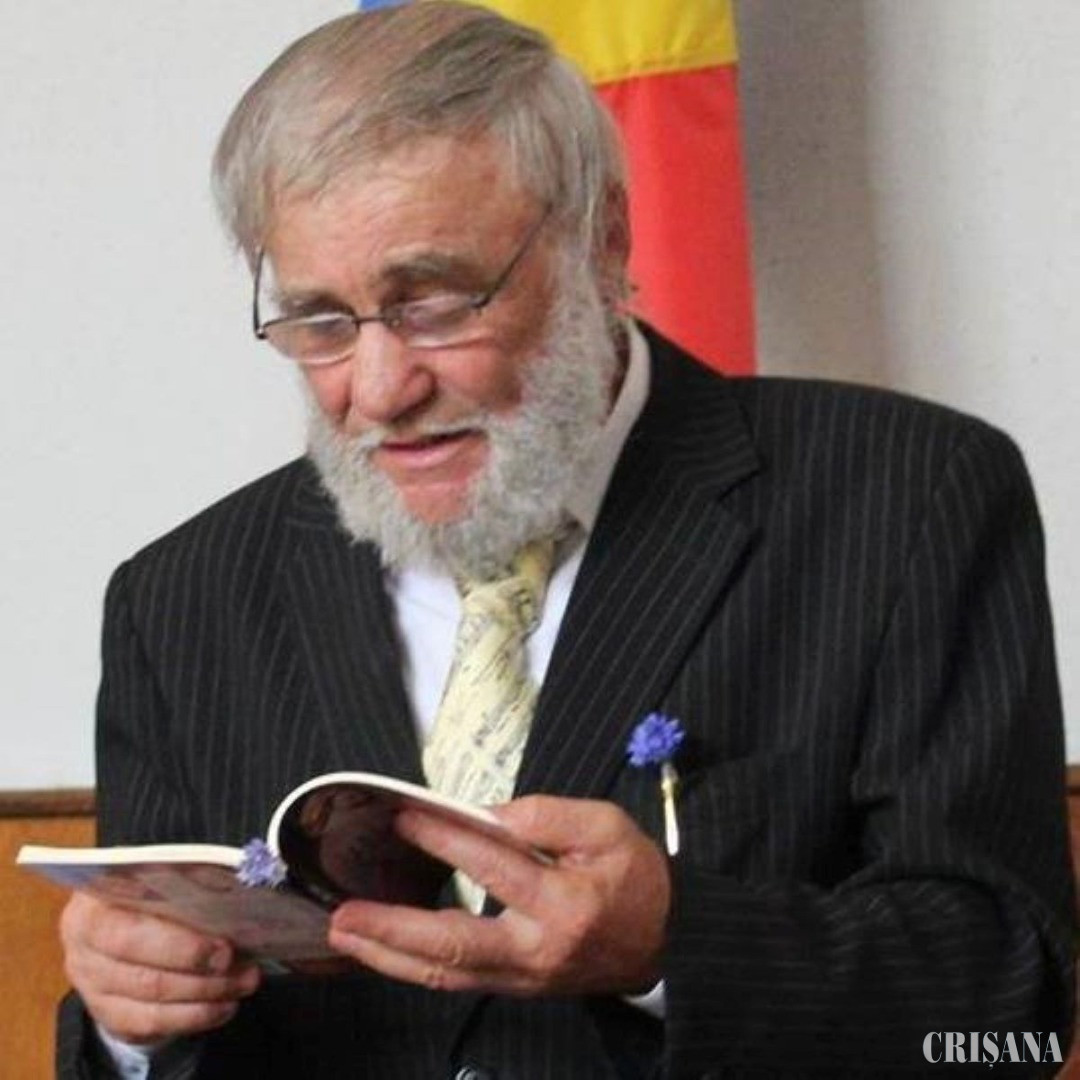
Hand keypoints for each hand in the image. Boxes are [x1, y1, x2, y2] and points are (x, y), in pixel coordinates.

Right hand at [60, 891, 260, 1043]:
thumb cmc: (151, 895)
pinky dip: (194, 1016)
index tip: (224, 946)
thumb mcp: (165, 880)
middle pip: (141, 966)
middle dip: (198, 967)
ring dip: (205, 993)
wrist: (120, 927)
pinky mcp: (106, 1012)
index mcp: (95, 902)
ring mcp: (91, 982)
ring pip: (150, 996)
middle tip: (239, 964)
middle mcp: (84, 944)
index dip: (180, 942)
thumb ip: (191, 883)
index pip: (131, 926)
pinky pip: (150, 1022)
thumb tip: (236, 893)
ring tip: (244, 982)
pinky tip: (224, 1006)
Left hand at [328, 796, 669, 995]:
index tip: (406, 817)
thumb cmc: (636, 875)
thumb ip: (547, 815)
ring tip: (344, 933)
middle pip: (454, 947)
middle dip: (392, 930)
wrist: (669, 939)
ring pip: (447, 975)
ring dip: (389, 956)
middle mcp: (537, 950)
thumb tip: (488, 813)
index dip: (447, 840)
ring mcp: (524, 977)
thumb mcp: (607, 825)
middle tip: (343, 914)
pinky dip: (414, 967)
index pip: (494, 868)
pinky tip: (384, 951)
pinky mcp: (517, 986)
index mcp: (564, 904)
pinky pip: (458, 981)